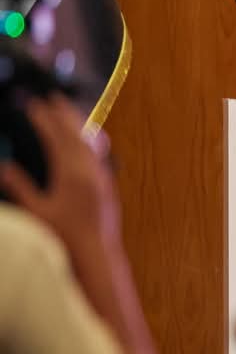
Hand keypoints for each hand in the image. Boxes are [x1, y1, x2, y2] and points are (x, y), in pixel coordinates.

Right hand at [0, 94, 121, 251]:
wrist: (98, 256)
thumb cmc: (65, 239)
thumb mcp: (36, 213)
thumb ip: (20, 187)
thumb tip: (3, 166)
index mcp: (71, 174)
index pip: (55, 138)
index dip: (43, 119)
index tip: (32, 104)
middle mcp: (91, 171)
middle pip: (77, 134)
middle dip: (63, 113)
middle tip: (52, 97)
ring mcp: (102, 178)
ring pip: (91, 143)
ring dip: (78, 124)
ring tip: (68, 111)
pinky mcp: (108, 187)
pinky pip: (99, 155)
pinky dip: (90, 140)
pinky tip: (88, 139)